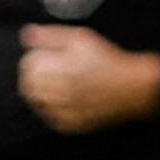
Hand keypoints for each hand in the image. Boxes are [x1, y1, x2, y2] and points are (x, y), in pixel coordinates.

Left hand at [18, 25, 159, 134]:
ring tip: (59, 83)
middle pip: (28, 85)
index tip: (46, 55)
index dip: (36, 57)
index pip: (27, 65)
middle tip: (52, 69)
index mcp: (55, 70)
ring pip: (36, 102)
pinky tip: (67, 98)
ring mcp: (61, 112)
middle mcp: (55, 93)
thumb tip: (27, 35)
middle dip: (36, 76)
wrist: (132, 88)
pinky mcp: (69, 125)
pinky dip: (53, 108)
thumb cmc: (109, 61)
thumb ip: (51, 36)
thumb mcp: (81, 38)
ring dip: (42, 92)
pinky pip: (49, 117)